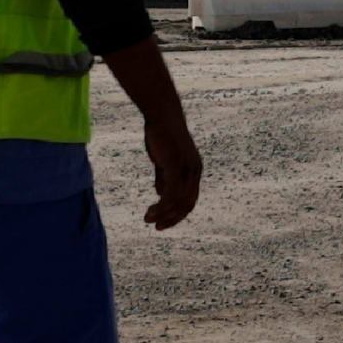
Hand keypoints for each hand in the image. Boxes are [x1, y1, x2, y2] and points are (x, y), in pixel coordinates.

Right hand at [103, 40, 199, 228]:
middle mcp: (194, 172)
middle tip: (157, 227)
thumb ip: (164, 176)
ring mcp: (187, 169)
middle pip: (187, 204)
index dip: (178, 213)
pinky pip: (171, 193)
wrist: (162, 114)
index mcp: (194, 170)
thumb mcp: (164, 159)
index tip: (162, 221)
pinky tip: (151, 210)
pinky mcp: (176, 166)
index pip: (190, 199)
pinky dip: (162, 205)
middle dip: (172, 218)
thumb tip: (160, 193)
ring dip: (163, 214)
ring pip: (178, 201)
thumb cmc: (162, 133)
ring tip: (148, 219)